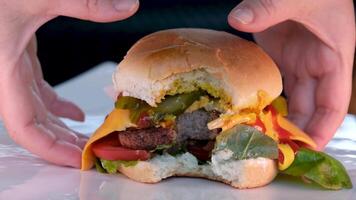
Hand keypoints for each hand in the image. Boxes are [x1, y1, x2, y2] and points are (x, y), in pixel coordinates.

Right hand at [0, 0, 138, 167]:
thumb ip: (84, 3)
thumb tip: (128, 7)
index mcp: (5, 68)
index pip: (23, 126)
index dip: (49, 149)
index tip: (78, 158)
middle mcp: (6, 74)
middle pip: (34, 124)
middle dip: (63, 143)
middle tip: (94, 153)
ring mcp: (12, 67)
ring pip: (36, 110)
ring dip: (61, 128)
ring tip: (88, 139)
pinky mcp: (19, 58)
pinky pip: (37, 92)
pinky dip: (58, 107)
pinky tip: (77, 114)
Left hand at [228, 0, 354, 149]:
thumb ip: (270, 6)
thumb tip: (238, 18)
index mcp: (333, 59)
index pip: (333, 104)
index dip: (323, 129)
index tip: (307, 149)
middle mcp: (316, 67)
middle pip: (308, 109)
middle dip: (294, 133)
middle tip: (273, 152)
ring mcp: (296, 63)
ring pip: (290, 101)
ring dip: (277, 121)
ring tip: (259, 140)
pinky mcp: (278, 57)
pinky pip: (273, 86)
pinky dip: (264, 101)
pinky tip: (249, 115)